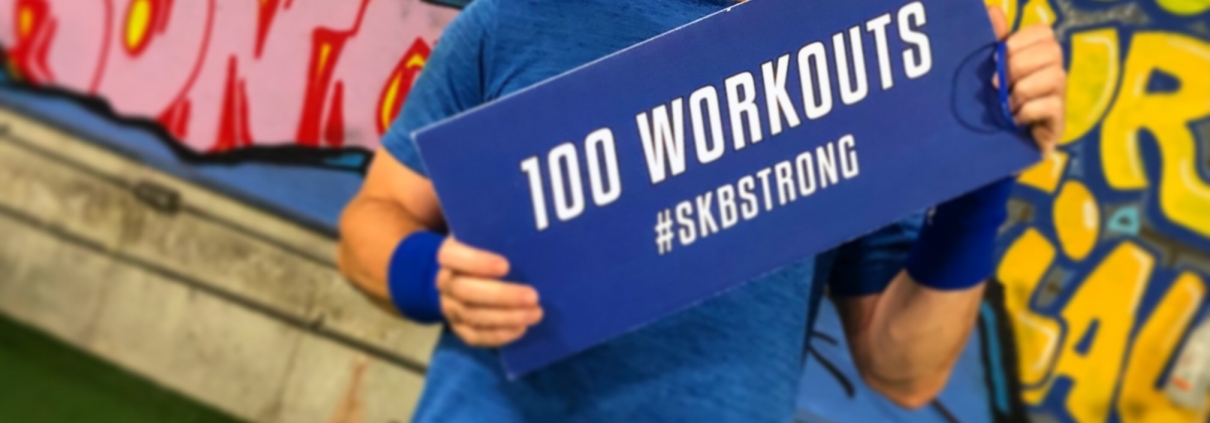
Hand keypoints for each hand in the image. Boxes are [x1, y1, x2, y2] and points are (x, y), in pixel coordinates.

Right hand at [436, 238, 542, 346]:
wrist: (463, 275)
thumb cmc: (484, 251)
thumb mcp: (486, 238)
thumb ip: (500, 237)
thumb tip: (530, 241)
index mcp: (449, 255)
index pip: (453, 257)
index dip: (477, 262)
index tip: (505, 265)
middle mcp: (445, 282)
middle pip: (465, 291)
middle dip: (502, 296)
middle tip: (533, 296)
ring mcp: (449, 307)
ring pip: (472, 316)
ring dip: (507, 317)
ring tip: (535, 313)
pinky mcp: (458, 327)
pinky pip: (474, 336)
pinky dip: (499, 335)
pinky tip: (521, 328)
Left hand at [988, 6, 1064, 154]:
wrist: (985, 149)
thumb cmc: (986, 104)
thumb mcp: (985, 72)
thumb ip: (991, 42)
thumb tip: (991, 10)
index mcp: (1035, 57)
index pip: (1043, 32)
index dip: (1019, 41)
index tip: (997, 57)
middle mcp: (1053, 73)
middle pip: (1052, 51)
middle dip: (1019, 65)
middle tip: (997, 84)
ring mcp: (1059, 98)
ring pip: (1055, 76)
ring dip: (1022, 90)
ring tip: (1004, 104)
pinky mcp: (1058, 123)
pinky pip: (1051, 105)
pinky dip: (1027, 110)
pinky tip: (1013, 119)